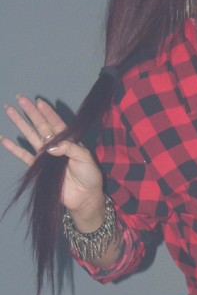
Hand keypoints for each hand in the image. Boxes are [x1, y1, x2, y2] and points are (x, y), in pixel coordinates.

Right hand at [2, 96, 103, 214]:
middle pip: (40, 125)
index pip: (55, 122)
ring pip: (30, 136)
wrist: (84, 196)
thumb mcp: (85, 158)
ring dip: (20, 123)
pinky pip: (24, 156)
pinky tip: (4, 139)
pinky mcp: (38, 168)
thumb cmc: (89, 175)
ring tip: (10, 110)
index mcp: (68, 140)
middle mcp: (55, 145)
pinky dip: (14, 148)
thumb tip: (50, 146)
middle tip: (20, 98)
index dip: (47, 112)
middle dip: (30, 112)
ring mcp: (45, 156)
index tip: (38, 101)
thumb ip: (69, 148)